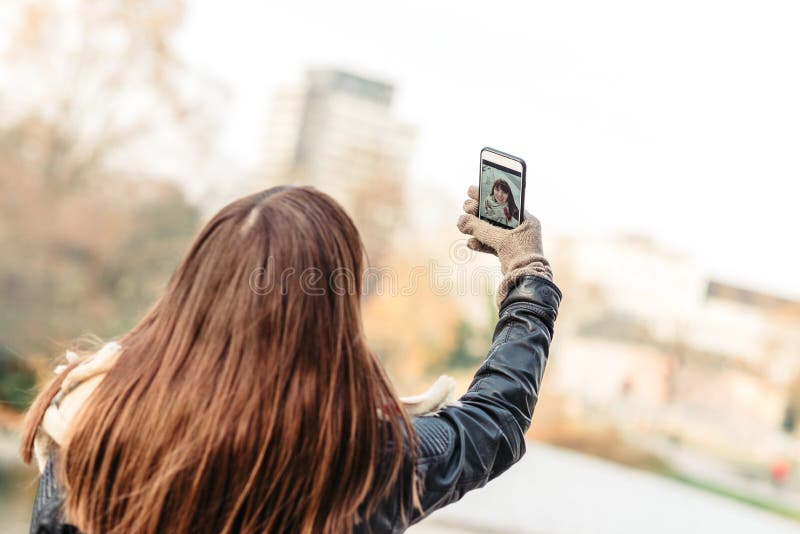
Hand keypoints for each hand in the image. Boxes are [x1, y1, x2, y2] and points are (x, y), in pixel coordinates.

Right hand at [458, 185, 552, 305]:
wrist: (527, 281)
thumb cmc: (519, 256)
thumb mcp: (499, 239)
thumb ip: (480, 229)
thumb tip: (461, 220)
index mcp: (526, 219)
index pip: (505, 201)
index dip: (488, 195)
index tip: (473, 189)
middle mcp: (521, 228)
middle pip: (495, 215)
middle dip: (478, 212)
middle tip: (465, 206)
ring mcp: (514, 241)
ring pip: (492, 230)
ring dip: (477, 228)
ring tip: (462, 224)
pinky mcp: (507, 253)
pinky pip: (491, 244)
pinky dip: (481, 243)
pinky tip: (470, 243)